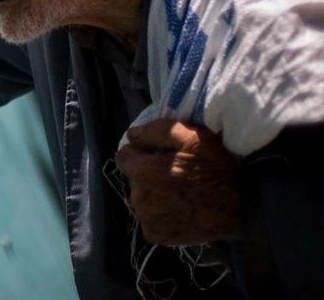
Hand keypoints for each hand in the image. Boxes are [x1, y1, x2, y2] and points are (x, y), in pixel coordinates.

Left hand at [115, 119, 240, 244]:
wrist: (242, 208)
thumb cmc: (216, 169)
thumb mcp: (190, 137)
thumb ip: (155, 131)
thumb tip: (131, 135)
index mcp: (143, 173)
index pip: (124, 157)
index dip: (141, 153)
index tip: (160, 156)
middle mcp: (139, 198)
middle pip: (134, 179)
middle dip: (148, 173)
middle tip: (174, 175)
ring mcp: (147, 219)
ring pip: (141, 199)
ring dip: (153, 194)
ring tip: (179, 193)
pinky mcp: (156, 236)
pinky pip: (149, 218)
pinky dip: (160, 213)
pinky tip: (179, 209)